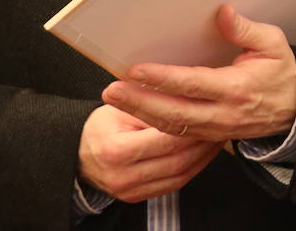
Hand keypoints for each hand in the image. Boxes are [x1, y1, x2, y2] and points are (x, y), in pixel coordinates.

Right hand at [77, 104, 219, 202]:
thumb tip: (183, 98)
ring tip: (215, 139)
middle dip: (203, 144)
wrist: (77, 155)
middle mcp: (123, 176)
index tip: (208, 114)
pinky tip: (202, 155)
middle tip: (218, 126)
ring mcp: (130, 191)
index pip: (165, 140)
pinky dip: (192, 170)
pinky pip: (173, 185)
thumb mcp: (118, 110)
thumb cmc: (99, 128)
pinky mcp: (137, 198)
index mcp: (117, 150)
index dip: (191, 128)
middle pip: (176, 160)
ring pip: (179, 176)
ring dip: (202, 158)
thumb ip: (149, 108)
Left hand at [102, 5, 295, 142]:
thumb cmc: (281, 75)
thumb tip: (223, 13)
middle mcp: (222, 112)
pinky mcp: (209, 135)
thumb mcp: (274, 45)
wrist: (295, 113)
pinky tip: (135, 111)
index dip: (162, 78)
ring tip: (115, 98)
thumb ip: (246, 29)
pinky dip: (153, 123)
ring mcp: (214, 128)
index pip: (192, 84)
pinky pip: (176, 133)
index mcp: (236, 88)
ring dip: (140, 112)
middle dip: (139, 100)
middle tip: (111, 90)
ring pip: (170, 125)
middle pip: (173, 111)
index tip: (137, 69)